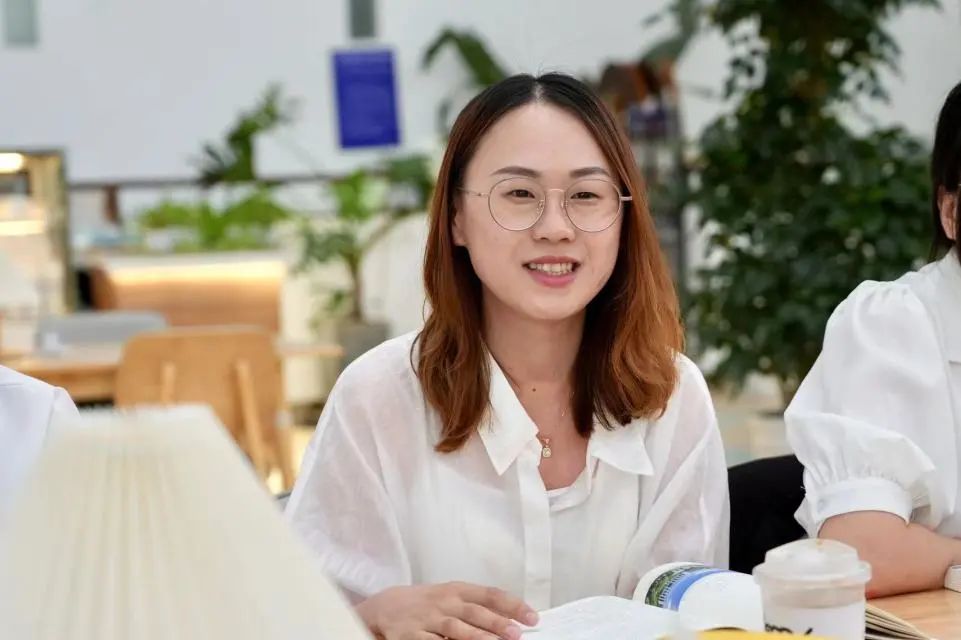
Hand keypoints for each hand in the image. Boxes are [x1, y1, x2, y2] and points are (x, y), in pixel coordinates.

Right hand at [355, 581, 538, 639]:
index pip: (489, 594)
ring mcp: (428, 619)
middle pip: (474, 612)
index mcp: (457, 590)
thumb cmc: (426, 603)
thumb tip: (511, 620)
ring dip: (477, 638)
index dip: (512, 605)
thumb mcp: (451, 597)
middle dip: (496, 623)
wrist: (386, 606)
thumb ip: (477, 607)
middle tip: (516, 633)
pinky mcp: (413, 636)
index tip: (532, 617)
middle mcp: (444, 602)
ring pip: (456, 629)